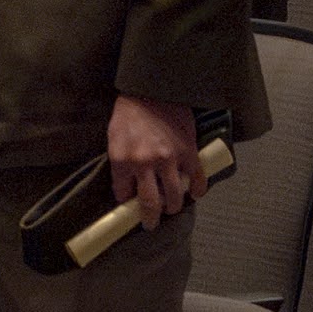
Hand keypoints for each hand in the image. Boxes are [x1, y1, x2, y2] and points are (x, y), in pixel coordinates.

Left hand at [106, 94, 200, 228]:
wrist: (153, 88)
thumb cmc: (130, 112)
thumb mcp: (114, 137)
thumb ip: (120, 163)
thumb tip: (126, 185)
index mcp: (122, 160)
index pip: (123, 194)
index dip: (127, 203)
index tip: (130, 206)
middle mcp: (145, 164)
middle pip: (150, 204)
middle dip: (150, 218)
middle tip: (151, 223)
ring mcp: (169, 159)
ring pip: (174, 197)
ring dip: (173, 207)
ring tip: (172, 208)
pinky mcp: (188, 151)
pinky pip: (197, 179)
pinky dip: (198, 190)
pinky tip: (195, 194)